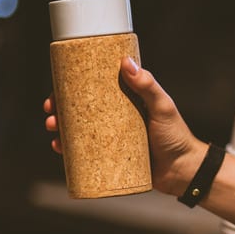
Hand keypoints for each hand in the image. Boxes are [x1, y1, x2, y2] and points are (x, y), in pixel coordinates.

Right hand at [43, 57, 207, 195]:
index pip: (93, 90)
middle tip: (50, 112)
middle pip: (80, 110)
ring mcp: (112, 140)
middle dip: (59, 110)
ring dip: (60, 130)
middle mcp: (115, 119)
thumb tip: (126, 62)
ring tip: (53, 130)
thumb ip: (148, 86)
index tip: (56, 87)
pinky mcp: (112, 160)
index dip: (71, 88)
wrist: (184, 171)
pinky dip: (70, 152)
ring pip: (79, 132)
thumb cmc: (177, 136)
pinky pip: (86, 155)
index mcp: (124, 102)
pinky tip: (59, 149)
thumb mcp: (162, 107)